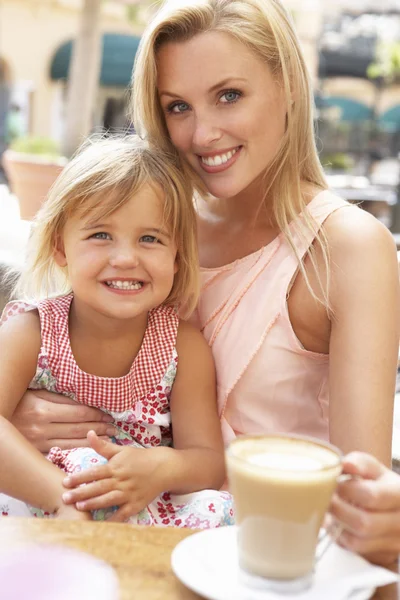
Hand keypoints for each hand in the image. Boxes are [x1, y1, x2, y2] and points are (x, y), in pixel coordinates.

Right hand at [11, 390, 116, 451]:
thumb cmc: (19, 402)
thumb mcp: (37, 394)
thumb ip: (59, 398)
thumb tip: (85, 401)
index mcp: (43, 410)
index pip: (77, 413)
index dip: (95, 414)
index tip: (108, 415)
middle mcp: (42, 428)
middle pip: (78, 428)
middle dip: (99, 428)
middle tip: (114, 427)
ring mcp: (39, 442)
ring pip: (72, 442)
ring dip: (93, 441)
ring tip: (108, 438)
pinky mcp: (38, 451)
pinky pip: (62, 450)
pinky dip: (78, 449)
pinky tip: (90, 447)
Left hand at [62, 431, 166, 521]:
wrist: (163, 467)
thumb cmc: (139, 458)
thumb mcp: (121, 450)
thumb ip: (103, 446)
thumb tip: (89, 433)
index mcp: (115, 467)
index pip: (94, 472)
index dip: (79, 477)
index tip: (65, 482)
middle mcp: (120, 480)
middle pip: (98, 487)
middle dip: (81, 492)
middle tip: (65, 498)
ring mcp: (128, 493)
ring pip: (108, 499)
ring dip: (94, 504)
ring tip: (79, 507)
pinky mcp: (135, 504)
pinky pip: (123, 514)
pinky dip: (113, 520)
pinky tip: (101, 525)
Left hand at [330, 451, 399, 565]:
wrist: (393, 506)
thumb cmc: (378, 483)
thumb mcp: (372, 468)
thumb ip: (359, 463)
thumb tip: (346, 465)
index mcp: (399, 494)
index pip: (370, 496)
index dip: (346, 490)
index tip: (334, 484)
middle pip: (363, 524)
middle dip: (337, 510)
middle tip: (326, 500)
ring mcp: (394, 544)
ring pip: (357, 543)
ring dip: (337, 527)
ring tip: (330, 512)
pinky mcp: (383, 558)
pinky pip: (356, 554)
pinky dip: (342, 539)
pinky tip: (339, 525)